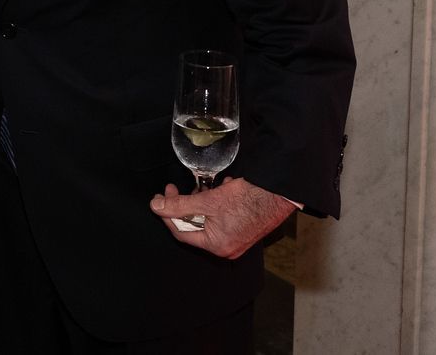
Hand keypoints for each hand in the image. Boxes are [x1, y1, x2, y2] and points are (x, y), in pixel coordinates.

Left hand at [149, 177, 294, 259]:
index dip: (167, 215)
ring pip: (206, 221)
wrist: (279, 194)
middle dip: (183, 206)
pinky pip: (220, 219)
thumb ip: (180, 205)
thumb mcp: (207, 200)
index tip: (161, 199)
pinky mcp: (242, 229)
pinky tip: (219, 190)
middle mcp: (226, 248)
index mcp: (216, 246)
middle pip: (193, 227)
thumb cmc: (248, 199)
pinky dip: (214, 205)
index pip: (181, 233)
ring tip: (200, 188)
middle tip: (173, 190)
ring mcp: (235, 240)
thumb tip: (156, 207)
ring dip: (199, 203)